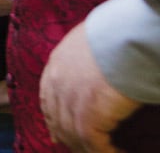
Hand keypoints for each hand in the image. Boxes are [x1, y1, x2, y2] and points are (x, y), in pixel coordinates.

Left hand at [40, 21, 139, 151]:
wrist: (124, 35)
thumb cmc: (117, 31)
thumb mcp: (91, 40)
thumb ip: (86, 57)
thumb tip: (99, 68)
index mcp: (57, 62)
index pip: (47, 96)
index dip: (52, 116)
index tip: (56, 131)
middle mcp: (57, 83)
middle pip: (56, 118)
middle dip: (65, 136)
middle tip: (79, 148)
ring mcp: (69, 100)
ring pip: (72, 134)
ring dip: (86, 147)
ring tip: (103, 152)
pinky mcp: (86, 117)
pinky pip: (93, 144)